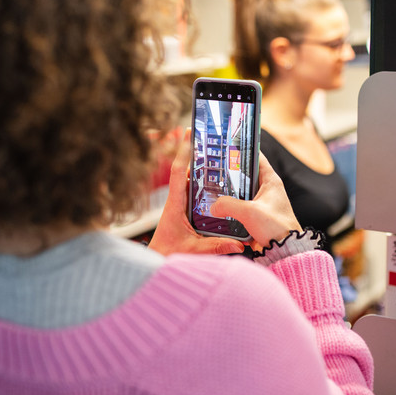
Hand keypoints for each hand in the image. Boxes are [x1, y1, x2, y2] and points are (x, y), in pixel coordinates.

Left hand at [148, 129, 244, 255]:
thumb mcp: (193, 251)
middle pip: (185, 170)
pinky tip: (215, 178)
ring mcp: (180, 204)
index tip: (188, 133)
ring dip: (199, 166)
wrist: (157, 261)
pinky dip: (202, 181)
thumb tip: (238, 244)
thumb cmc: (168, 254)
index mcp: (174, 204)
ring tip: (214, 150)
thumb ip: (215, 247)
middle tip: (206, 135)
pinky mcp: (184, 210)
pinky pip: (193, 191)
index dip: (183, 152)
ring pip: (190, 180)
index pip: (178, 173)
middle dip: (193, 152)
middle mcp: (176, 200)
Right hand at [210, 153, 300, 250]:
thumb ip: (228, 205)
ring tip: (213, 190)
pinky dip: (232, 208)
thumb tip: (214, 206)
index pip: (256, 157)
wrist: (286, 252)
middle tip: (214, 171)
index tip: (227, 147)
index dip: (242, 150)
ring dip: (230, 193)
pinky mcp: (258, 217)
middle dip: (230, 174)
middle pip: (246, 175)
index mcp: (271, 181)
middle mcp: (268, 190)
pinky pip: (242, 208)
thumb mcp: (249, 212)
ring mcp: (263, 203)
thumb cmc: (276, 228)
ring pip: (242, 192)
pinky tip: (220, 209)